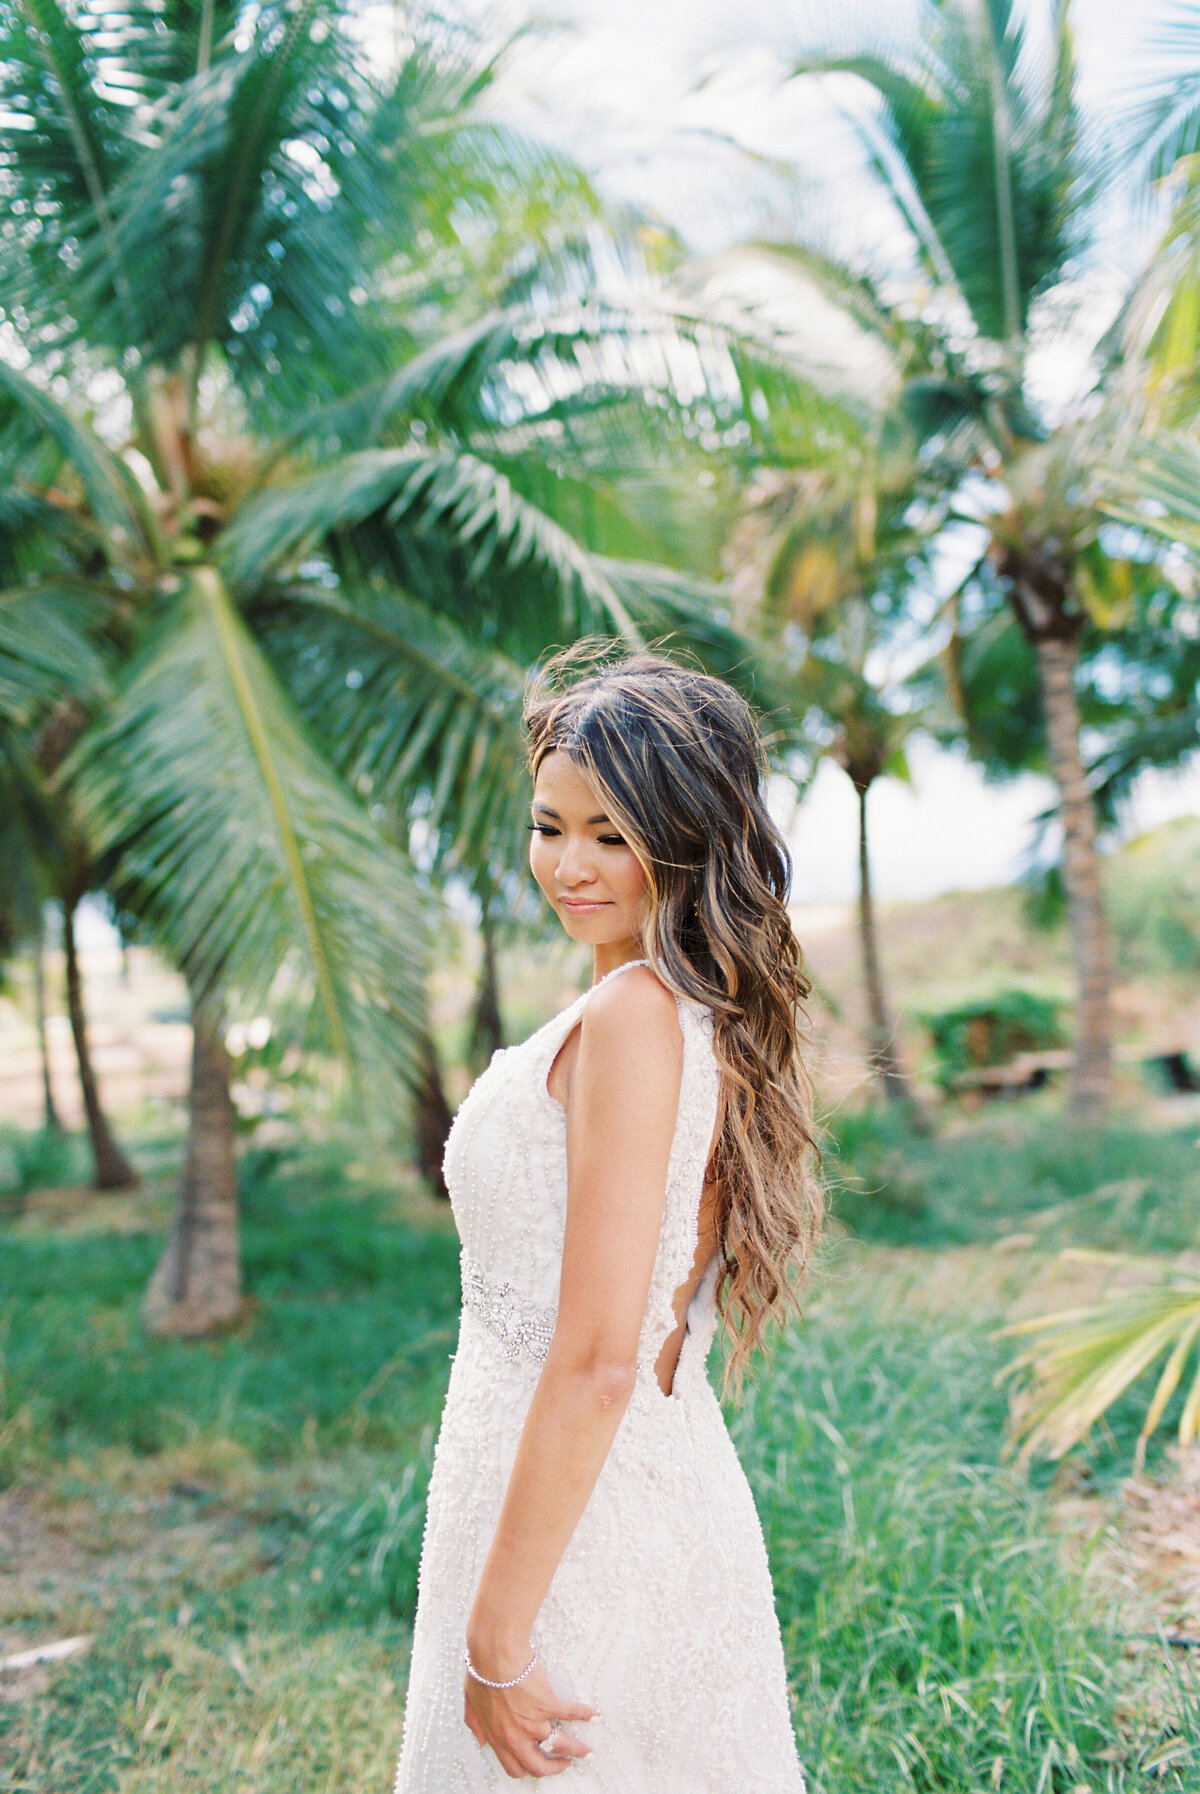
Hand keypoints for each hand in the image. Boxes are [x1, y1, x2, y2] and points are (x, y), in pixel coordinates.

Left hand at [463, 1656, 595, 1778]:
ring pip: (559, 1744)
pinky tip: (592, 1716)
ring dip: (576, 1749)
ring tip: (586, 1750)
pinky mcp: (547, 1705)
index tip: (539, 1764)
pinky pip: (570, 1714)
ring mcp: (534, 1722)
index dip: (528, 1768)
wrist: (493, 1654)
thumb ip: (475, 1725)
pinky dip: (584, 1715)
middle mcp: (517, 1736)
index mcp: (498, 1737)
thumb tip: (481, 1740)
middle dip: (554, 1768)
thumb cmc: (481, 1673)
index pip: (515, 1767)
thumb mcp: (470, 1703)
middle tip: (564, 1764)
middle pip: (539, 1766)